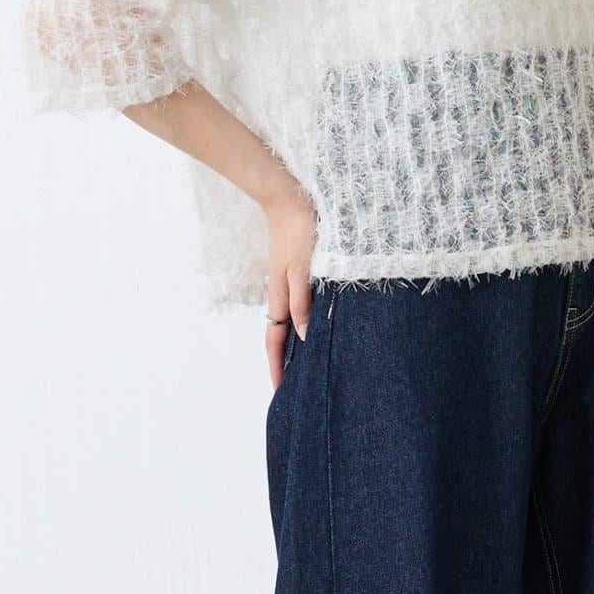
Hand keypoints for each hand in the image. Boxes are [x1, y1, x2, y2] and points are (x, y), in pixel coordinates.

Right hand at [263, 184, 317, 389]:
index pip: (275, 341)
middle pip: (281, 338)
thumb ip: (303, 302)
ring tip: (307, 367)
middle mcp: (282, 296)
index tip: (281, 391)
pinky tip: (318, 331)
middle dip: (284, 363)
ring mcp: (289, 287)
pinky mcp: (299, 277)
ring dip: (295, 347)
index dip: (277, 367)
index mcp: (280, 298)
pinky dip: (305, 326)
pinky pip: (300, 310)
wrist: (294, 202)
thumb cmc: (300, 234)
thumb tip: (304, 336)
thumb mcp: (303, 271)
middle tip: (295, 388)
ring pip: (291, 325)